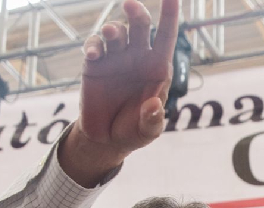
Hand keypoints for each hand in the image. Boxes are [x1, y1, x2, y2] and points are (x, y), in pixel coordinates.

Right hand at [59, 0, 179, 185]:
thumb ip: (152, 121)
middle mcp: (138, 57)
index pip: (167, 36)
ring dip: (114, 29)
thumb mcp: (146, 132)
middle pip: (140, 25)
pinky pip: (94, 46)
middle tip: (131, 5)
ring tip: (111, 34)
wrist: (105, 138)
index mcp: (157, 68)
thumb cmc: (133, 131)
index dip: (170, 14)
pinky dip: (93, 45)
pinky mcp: (95, 63)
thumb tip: (154, 105)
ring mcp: (115, 57)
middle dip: (137, 13)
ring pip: (116, 31)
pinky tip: (93, 54)